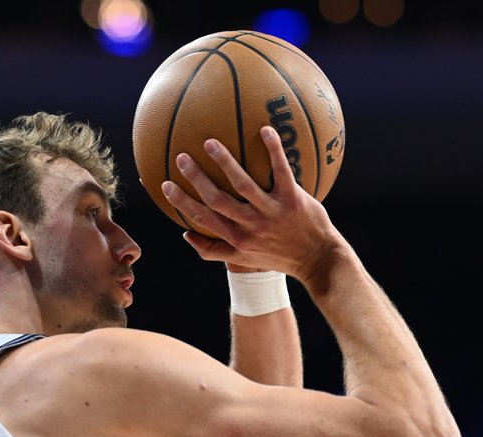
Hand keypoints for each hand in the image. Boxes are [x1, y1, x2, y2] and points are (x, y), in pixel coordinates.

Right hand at [162, 126, 343, 282]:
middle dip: (197, 179)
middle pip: (217, 200)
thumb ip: (214, 249)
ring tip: (210, 143)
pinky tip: (265, 130)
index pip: (203, 218)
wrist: (317, 260)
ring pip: (244, 185)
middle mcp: (251, 225)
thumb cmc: (278, 257)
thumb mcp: (244, 260)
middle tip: (182, 157)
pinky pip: (281, 171)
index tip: (165, 185)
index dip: (182, 203)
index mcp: (237, 238)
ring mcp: (272, 211)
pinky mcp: (293, 199)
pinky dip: (274, 150)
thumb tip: (186, 234)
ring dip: (226, 163)